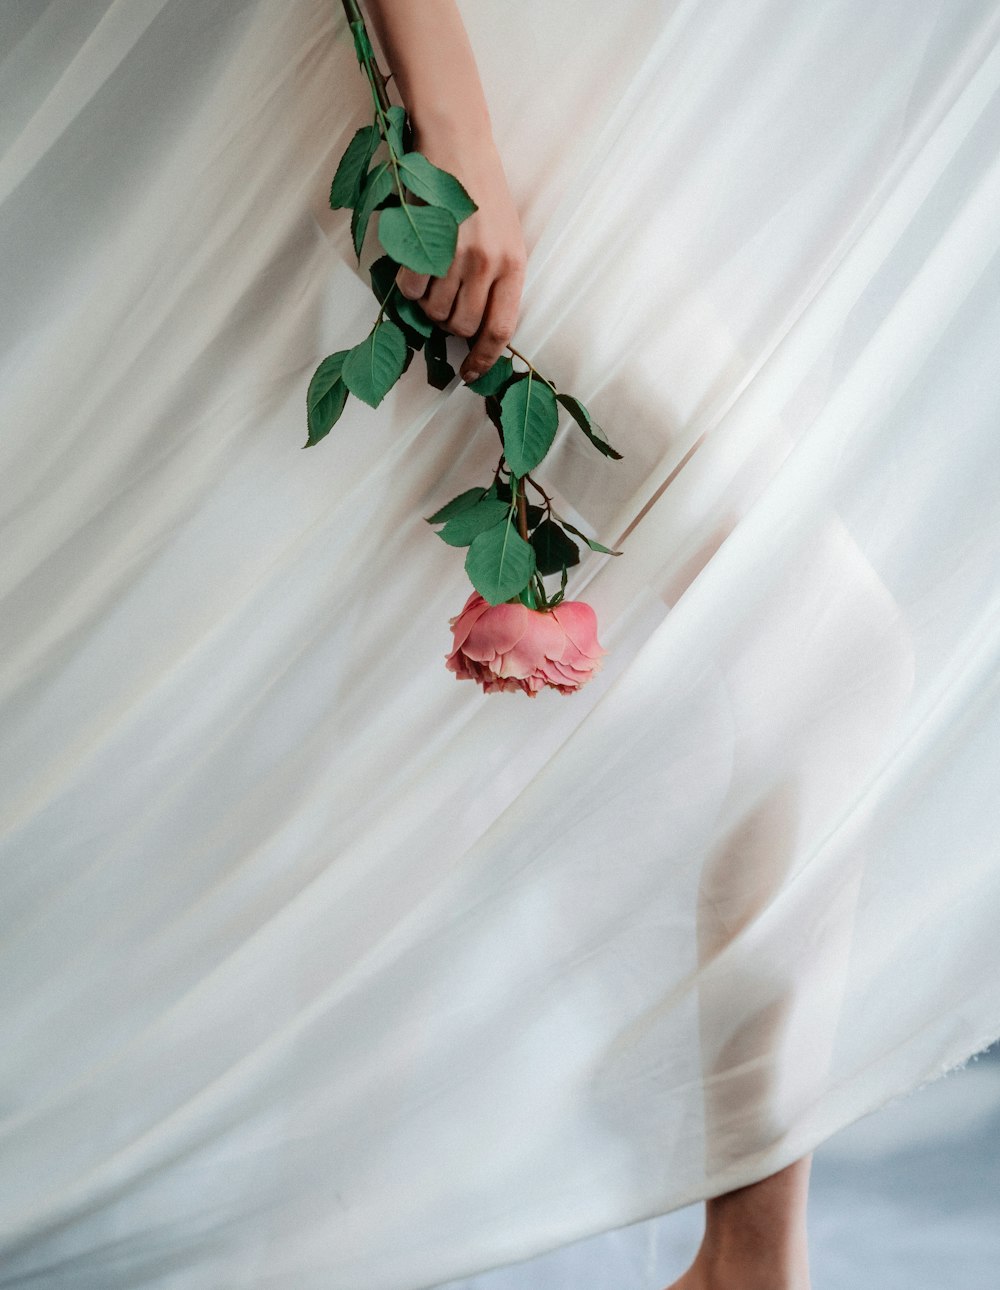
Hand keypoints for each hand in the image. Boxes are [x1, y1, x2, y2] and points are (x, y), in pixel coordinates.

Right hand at [395, 122, 525, 383]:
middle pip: (462, 325)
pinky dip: (409, 285)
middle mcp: (487, 263)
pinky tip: (415, 264)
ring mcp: (455, 254)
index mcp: (513, 264)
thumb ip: (497, 280)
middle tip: (444, 305)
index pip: (501, 330)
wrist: (457, 142)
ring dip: (428, 304)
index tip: (470, 373)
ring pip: (434, 311)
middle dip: (449, 326)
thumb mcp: (506, 237)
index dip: (483, 359)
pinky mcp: (425, 244)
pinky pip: (411, 290)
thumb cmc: (482, 192)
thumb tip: (476, 330)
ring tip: (431, 276)